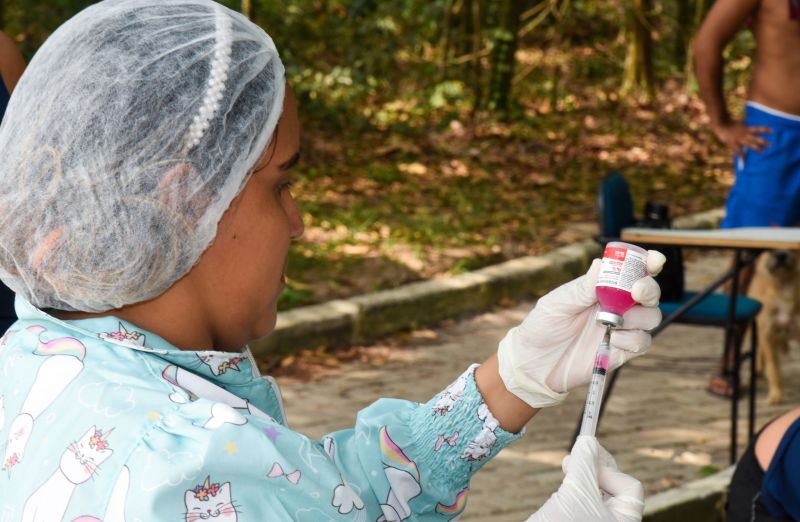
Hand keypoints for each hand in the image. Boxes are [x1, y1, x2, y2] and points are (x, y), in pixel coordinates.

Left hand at [497, 252, 663, 407]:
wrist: (534, 363)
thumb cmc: (543, 326)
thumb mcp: (558, 303)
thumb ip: (583, 287)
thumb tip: (601, 263)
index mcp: (602, 287)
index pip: (632, 272)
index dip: (649, 264)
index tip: (654, 260)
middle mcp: (617, 305)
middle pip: (649, 293)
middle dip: (649, 289)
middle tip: (637, 292)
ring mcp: (621, 329)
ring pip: (651, 317)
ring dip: (639, 317)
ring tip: (614, 322)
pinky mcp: (622, 351)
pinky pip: (642, 342)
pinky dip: (632, 339)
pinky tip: (612, 339)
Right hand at [526, 436, 644, 521]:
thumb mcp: (576, 493)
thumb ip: (585, 464)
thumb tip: (588, 440)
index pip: (630, 487)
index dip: (609, 471)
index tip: (585, 462)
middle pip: (614, 488)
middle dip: (592, 472)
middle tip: (571, 460)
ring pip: (596, 494)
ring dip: (580, 481)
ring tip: (565, 476)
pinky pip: (582, 504)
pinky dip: (571, 494)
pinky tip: (558, 498)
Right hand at [711, 120, 770, 158]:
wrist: (721, 124)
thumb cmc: (730, 124)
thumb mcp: (739, 124)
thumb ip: (745, 128)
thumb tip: (751, 130)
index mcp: (746, 128)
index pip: (757, 128)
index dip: (764, 129)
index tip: (772, 130)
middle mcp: (744, 134)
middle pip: (755, 138)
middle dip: (763, 141)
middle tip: (770, 144)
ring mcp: (739, 139)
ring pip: (749, 144)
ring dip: (756, 148)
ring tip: (763, 151)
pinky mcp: (733, 143)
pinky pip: (738, 151)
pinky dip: (741, 156)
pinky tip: (744, 160)